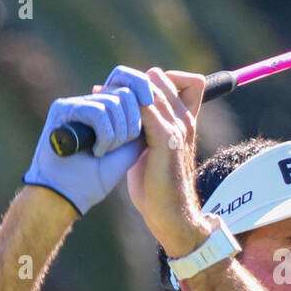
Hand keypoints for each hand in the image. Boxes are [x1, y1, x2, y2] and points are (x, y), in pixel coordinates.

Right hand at [23, 65, 154, 214]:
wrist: (68, 197)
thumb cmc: (96, 178)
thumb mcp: (129, 149)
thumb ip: (141, 125)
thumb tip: (155, 100)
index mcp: (105, 109)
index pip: (130, 86)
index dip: (144, 96)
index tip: (150, 119)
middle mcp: (89, 102)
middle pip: (126, 93)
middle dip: (132, 123)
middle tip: (119, 147)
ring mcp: (74, 103)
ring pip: (113, 102)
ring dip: (117, 134)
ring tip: (104, 152)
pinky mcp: (61, 108)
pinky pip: (98, 111)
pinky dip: (104, 135)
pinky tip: (95, 151)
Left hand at [124, 68, 210, 257]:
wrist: (169, 214)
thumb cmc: (156, 185)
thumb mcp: (149, 149)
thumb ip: (143, 128)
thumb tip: (116, 106)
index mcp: (184, 120)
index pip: (178, 79)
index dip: (150, 81)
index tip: (125, 95)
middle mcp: (185, 119)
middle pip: (159, 77)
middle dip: (130, 83)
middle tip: (108, 97)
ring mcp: (178, 127)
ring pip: (151, 87)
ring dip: (124, 94)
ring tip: (105, 107)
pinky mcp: (168, 139)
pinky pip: (144, 109)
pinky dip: (124, 111)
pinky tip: (111, 125)